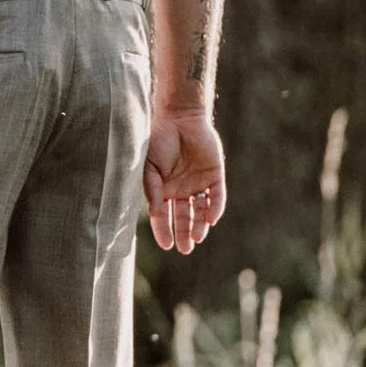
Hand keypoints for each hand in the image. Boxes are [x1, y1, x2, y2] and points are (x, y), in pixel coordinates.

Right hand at [145, 113, 225, 252]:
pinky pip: (216, 197)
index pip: (163, 216)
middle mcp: (181, 190)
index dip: (164, 231)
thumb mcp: (148, 167)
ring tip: (198, 238)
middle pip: (184, 217)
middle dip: (185, 234)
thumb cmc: (158, 140)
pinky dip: (214, 209)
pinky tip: (211, 220)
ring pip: (201, 210)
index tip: (167, 245)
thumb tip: (154, 213)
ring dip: (200, 225)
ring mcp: (198, 183)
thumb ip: (150, 189)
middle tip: (186, 249)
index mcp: (163, 190)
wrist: (180, 117)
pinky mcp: (215, 175)